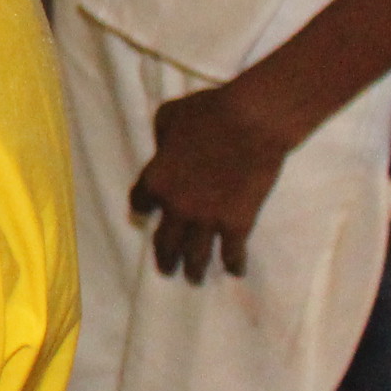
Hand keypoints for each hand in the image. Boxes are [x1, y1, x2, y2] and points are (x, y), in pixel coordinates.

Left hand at [129, 81, 298, 282]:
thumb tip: (165, 150)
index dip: (144, 207)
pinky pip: (232, 251)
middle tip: (167, 268)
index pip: (140, 202)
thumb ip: (161, 139)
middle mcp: (176, 206)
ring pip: (195, 254)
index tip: (148, 214)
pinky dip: (233, 263)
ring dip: (194, 268)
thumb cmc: (208, 112)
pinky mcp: (236, 223)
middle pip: (165, 240)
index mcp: (155, 179)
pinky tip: (235, 270)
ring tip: (194, 277)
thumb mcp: (168, 117)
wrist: (249, 121)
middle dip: (165, 256)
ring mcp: (206, 219)